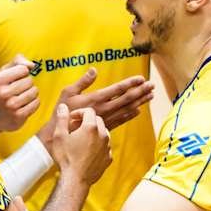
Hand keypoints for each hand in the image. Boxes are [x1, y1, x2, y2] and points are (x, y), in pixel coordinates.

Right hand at [0, 55, 39, 135]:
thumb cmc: (0, 90)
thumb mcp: (2, 73)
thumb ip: (17, 62)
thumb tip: (32, 65)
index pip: (23, 69)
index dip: (22, 72)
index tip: (15, 78)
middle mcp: (2, 94)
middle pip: (29, 81)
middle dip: (27, 83)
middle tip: (18, 89)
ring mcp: (10, 106)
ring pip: (34, 91)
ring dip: (31, 92)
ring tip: (22, 96)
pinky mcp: (18, 116)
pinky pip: (36, 103)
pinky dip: (34, 102)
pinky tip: (25, 104)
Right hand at [34, 68, 154, 147]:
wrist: (59, 140)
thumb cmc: (61, 114)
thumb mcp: (67, 93)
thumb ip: (82, 82)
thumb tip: (94, 70)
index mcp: (95, 100)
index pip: (117, 90)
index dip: (130, 83)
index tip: (141, 78)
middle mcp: (104, 111)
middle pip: (126, 99)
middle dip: (140, 91)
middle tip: (152, 85)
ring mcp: (106, 121)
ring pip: (127, 110)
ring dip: (140, 102)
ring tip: (150, 95)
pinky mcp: (105, 129)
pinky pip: (121, 121)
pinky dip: (130, 115)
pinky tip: (138, 110)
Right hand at [47, 104, 111, 185]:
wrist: (75, 180)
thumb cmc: (66, 158)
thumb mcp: (59, 136)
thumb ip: (62, 119)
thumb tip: (63, 106)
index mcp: (90, 127)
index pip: (89, 111)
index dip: (79, 112)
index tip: (72, 118)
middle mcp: (102, 135)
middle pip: (98, 120)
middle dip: (87, 120)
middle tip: (76, 126)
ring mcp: (107, 147)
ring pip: (104, 132)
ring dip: (95, 132)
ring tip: (83, 138)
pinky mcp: (108, 158)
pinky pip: (105, 146)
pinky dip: (99, 145)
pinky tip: (89, 150)